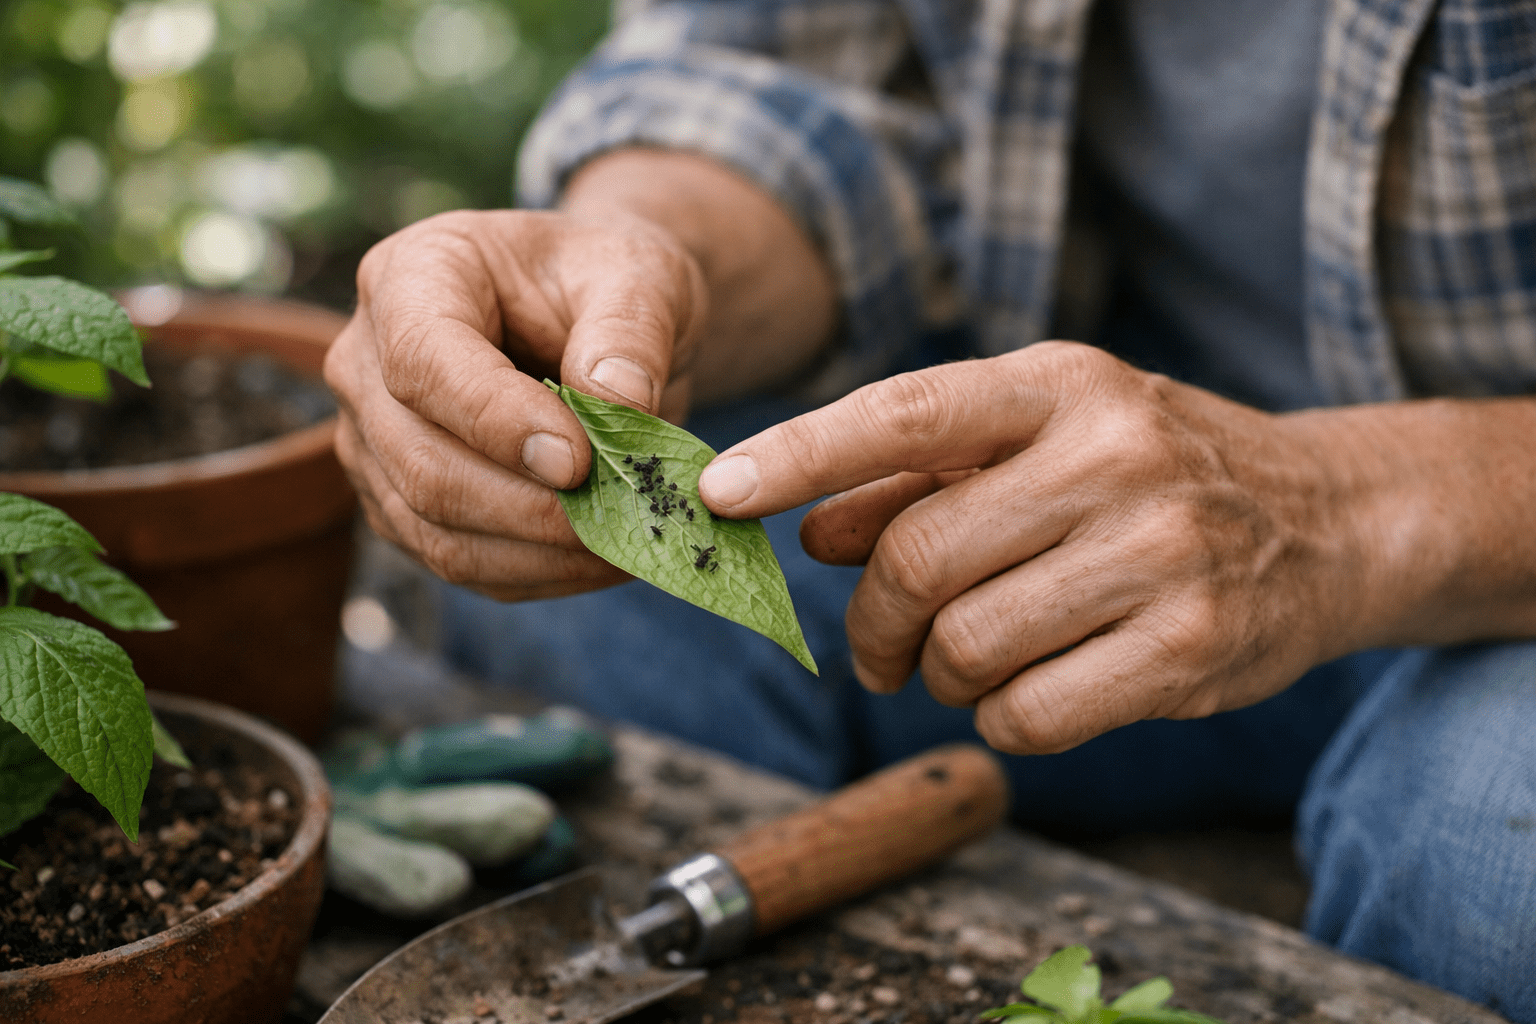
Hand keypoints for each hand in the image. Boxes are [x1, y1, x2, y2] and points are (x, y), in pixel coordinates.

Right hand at [324, 208, 707, 600]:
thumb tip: (616, 402)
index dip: (497, 421)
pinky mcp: (402, 504)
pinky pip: (459, 561)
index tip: (580, 461)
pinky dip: (537, 572)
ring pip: (434, 529)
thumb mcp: (639, 275)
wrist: (596, 317)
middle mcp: (366, 364)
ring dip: (537, 551)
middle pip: (421, 462)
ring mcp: (373, 443)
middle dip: (528, 507)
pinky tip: (603, 558)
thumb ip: (629, 330)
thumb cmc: (606, 281)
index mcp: (410, 277)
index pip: (424, 362)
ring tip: (628, 542)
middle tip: (624, 516)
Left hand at [698, 342, 1375, 753]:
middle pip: (918, 558)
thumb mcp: (1042, 439)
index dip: (801, 454)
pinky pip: (1029, 715)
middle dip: (873, 621)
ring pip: (967, 647)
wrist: (1329, 518)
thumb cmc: (1150, 471)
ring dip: (939, 674)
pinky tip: (1027, 691)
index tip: (717, 490)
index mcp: (1062, 386)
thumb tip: (806, 527)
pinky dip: (1000, 718)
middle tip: (876, 646)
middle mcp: (1114, 456)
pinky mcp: (1193, 650)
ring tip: (967, 660)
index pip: (906, 412)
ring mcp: (1162, 554)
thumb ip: (918, 475)